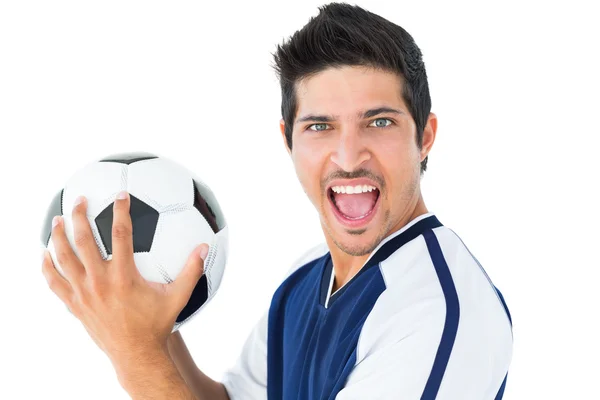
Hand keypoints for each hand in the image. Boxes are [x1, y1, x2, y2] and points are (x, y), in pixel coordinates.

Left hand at [41, 190, 207, 365]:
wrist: (135, 354)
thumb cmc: (156, 324)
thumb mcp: (178, 297)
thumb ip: (192, 271)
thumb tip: (204, 248)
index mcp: (124, 276)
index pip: (121, 234)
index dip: (121, 210)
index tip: (121, 195)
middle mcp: (100, 282)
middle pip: (84, 240)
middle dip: (80, 216)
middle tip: (81, 200)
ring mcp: (84, 294)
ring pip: (64, 259)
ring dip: (58, 237)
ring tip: (57, 220)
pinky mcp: (75, 305)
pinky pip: (55, 283)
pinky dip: (47, 267)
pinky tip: (45, 255)